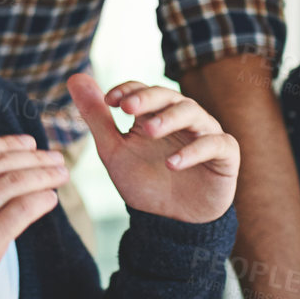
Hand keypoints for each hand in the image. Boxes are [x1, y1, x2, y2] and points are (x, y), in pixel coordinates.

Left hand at [68, 74, 237, 223]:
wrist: (171, 221)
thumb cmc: (145, 182)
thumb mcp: (114, 151)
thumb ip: (97, 118)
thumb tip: (74, 78)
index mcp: (155, 114)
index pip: (144, 90)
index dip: (128, 90)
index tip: (109, 101)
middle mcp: (182, 118)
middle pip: (168, 96)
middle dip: (148, 99)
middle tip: (127, 109)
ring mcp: (206, 133)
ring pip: (193, 113)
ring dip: (169, 119)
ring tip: (148, 131)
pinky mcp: (225, 154)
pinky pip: (215, 143)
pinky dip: (194, 150)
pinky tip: (172, 163)